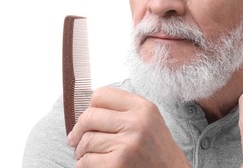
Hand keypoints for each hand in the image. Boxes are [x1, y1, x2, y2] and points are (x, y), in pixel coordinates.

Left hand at [67, 87, 189, 167]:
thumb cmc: (155, 148)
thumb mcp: (148, 120)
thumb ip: (123, 110)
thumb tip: (87, 109)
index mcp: (143, 107)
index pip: (102, 94)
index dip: (90, 106)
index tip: (88, 118)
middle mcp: (136, 123)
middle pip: (89, 116)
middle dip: (78, 130)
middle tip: (75, 139)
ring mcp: (127, 145)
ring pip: (85, 141)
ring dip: (81, 150)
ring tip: (89, 154)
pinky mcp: (117, 165)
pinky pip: (86, 162)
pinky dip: (85, 165)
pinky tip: (96, 165)